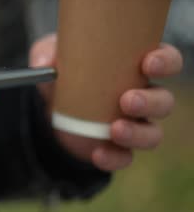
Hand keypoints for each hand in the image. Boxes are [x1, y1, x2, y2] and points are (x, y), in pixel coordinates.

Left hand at [30, 34, 182, 170]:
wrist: (49, 106)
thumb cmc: (63, 70)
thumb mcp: (50, 56)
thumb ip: (45, 53)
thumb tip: (44, 62)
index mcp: (134, 66)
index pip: (167, 61)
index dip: (165, 61)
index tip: (149, 63)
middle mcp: (142, 96)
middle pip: (164, 101)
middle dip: (150, 102)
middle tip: (127, 100)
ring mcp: (132, 124)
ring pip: (152, 133)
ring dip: (138, 133)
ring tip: (115, 129)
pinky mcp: (116, 147)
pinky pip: (125, 158)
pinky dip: (114, 158)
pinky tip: (98, 153)